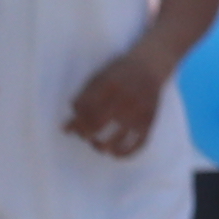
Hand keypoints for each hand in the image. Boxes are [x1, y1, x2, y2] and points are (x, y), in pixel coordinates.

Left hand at [63, 48, 180, 158]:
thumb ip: (83, 99)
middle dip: (85, 133)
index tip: (71, 126)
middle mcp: (124, 99)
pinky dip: (125, 153)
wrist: (150, 65)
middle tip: (82, 136)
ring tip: (96, 144)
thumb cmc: (119, 72)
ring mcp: (138, 112)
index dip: (75, 121)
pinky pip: (138, 143)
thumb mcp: (98, 78)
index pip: (85, 110)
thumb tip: (67, 127)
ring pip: (116, 138)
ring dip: (101, 145)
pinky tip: (114, 154)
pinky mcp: (149, 121)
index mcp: (109, 86)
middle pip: (97, 124)